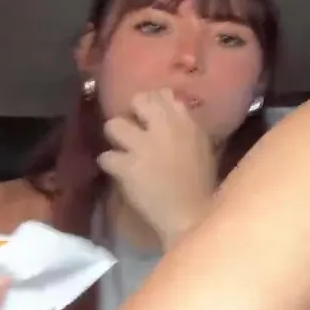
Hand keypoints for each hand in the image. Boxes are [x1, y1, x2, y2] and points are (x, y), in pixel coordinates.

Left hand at [97, 89, 218, 246]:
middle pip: (137, 101)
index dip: (153, 103)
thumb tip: (172, 117)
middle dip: (132, 113)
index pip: (163, 94)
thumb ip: (186, 128)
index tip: (151, 114)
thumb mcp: (204, 147)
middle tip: (135, 129)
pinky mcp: (126, 168)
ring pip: (113, 125)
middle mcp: (164, 127)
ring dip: (116, 138)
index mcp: (186, 122)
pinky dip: (110, 165)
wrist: (193, 216)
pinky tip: (118, 171)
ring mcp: (142, 147)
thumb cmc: (204, 184)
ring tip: (122, 149)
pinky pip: (106, 157)